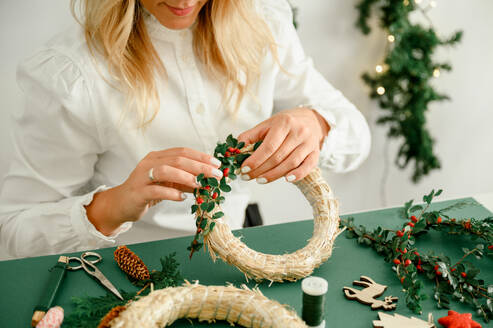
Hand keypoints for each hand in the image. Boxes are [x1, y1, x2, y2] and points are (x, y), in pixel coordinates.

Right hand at [85, 147, 222, 234]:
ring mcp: (142, 177)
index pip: (182, 152)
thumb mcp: (168, 184)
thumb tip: (208, 181)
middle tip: (216, 175)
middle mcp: (149, 163)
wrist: (120, 205)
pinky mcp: (138, 192)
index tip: (217, 164)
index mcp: (158, 157)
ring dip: (186, 177)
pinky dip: (171, 193)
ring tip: (200, 184)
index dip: (201, 156)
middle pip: (177, 159)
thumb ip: (185, 181)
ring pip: (166, 170)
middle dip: (199, 166)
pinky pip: (156, 190)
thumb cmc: (146, 192)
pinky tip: (182, 198)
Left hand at [237, 107, 329, 183]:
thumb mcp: (267, 124)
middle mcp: (298, 132)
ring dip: (273, 175)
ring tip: (260, 180)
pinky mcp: (315, 153)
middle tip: (247, 177)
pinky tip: (286, 180)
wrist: (310, 119)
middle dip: (260, 170)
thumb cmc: (285, 124)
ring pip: (290, 164)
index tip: (244, 169)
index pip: (268, 146)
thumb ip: (250, 136)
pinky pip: (307, 167)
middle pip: (278, 157)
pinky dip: (298, 175)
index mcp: (284, 123)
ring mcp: (308, 144)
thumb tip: (235, 150)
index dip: (255, 160)